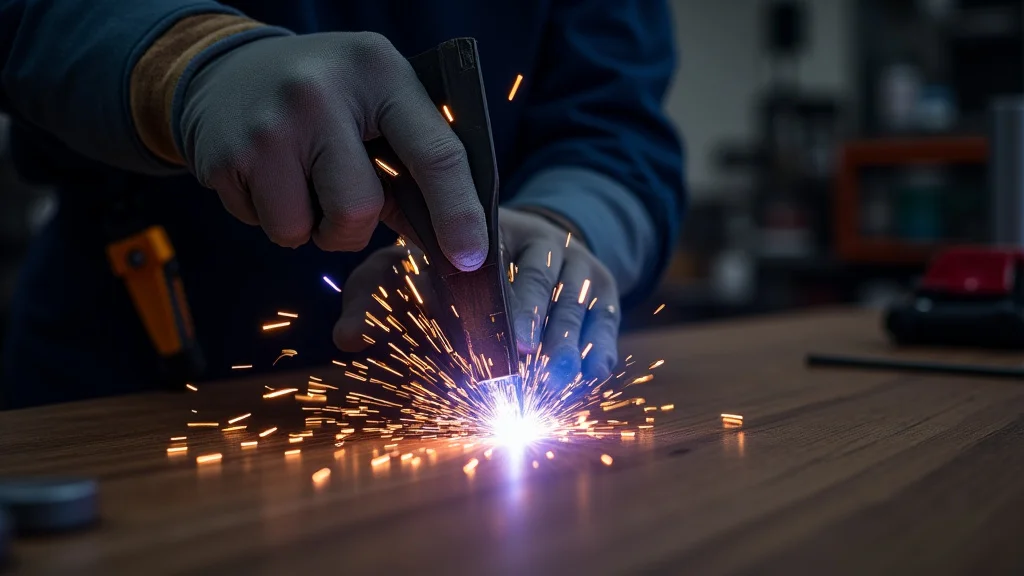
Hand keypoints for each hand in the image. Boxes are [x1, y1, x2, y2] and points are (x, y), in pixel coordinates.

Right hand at [178, 32, 486, 269]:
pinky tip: (271, 178)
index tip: (470, 258)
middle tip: (343, 201)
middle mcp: (320, 94)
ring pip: (306, 230)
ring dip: (311, 228)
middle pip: (360, 208)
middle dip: (356, 228)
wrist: (228, 70)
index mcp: (379, 73)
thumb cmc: (328, 97)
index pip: (436, 153)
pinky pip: (266, 228)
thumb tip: (450, 247)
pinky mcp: (227, 159)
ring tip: (303, 182)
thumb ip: (413, 163)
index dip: (458, 214)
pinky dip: (276, 219)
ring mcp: (267, 127)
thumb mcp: (378, 102)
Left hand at [334, 208, 619, 382]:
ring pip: (578, 304)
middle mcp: (540, 240)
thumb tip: (347, 338)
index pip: (490, 258)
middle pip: (541, 278)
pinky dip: (597, 356)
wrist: (531, 242)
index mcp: (491, 226)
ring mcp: (578, 264)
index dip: (485, 298)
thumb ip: (375, 298)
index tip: (480, 331)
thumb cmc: (454, 266)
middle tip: (524, 357)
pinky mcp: (606, 292)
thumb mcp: (409, 268)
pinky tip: (582, 386)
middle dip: (534, 320)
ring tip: (551, 383)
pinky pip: (606, 325)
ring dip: (566, 346)